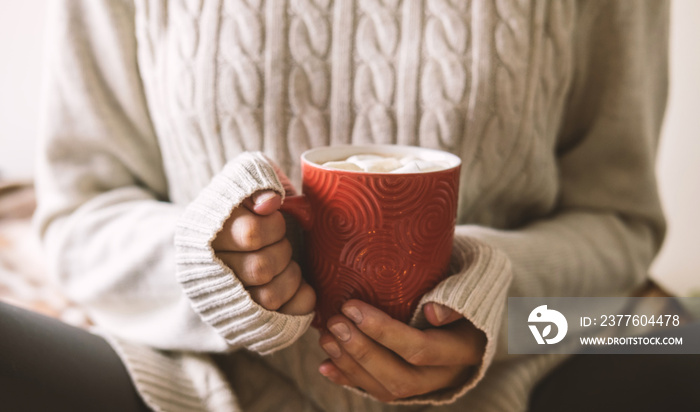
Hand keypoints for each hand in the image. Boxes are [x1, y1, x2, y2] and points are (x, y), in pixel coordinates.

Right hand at [212, 190, 314, 314]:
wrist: (222, 249)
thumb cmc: (242, 210)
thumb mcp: (244, 183)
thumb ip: (257, 181)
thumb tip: (270, 202)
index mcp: (205, 234)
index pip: (250, 233)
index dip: (274, 226)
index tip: (273, 219)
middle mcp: (212, 272)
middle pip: (260, 268)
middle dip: (282, 251)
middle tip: (280, 244)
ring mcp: (229, 302)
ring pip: (270, 298)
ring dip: (290, 276)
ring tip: (286, 264)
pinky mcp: (250, 322)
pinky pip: (287, 315)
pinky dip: (302, 297)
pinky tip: (299, 284)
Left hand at [318, 300, 485, 401]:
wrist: (472, 313)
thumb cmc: (464, 290)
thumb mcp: (470, 287)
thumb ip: (455, 297)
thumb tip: (433, 312)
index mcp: (466, 348)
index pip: (422, 348)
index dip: (384, 332)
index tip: (352, 307)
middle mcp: (448, 375)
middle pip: (401, 377)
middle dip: (362, 352)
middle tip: (335, 323)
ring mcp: (429, 385)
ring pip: (388, 389)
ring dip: (352, 365)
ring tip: (326, 338)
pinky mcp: (410, 388)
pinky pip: (379, 391)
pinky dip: (350, 379)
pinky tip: (326, 366)